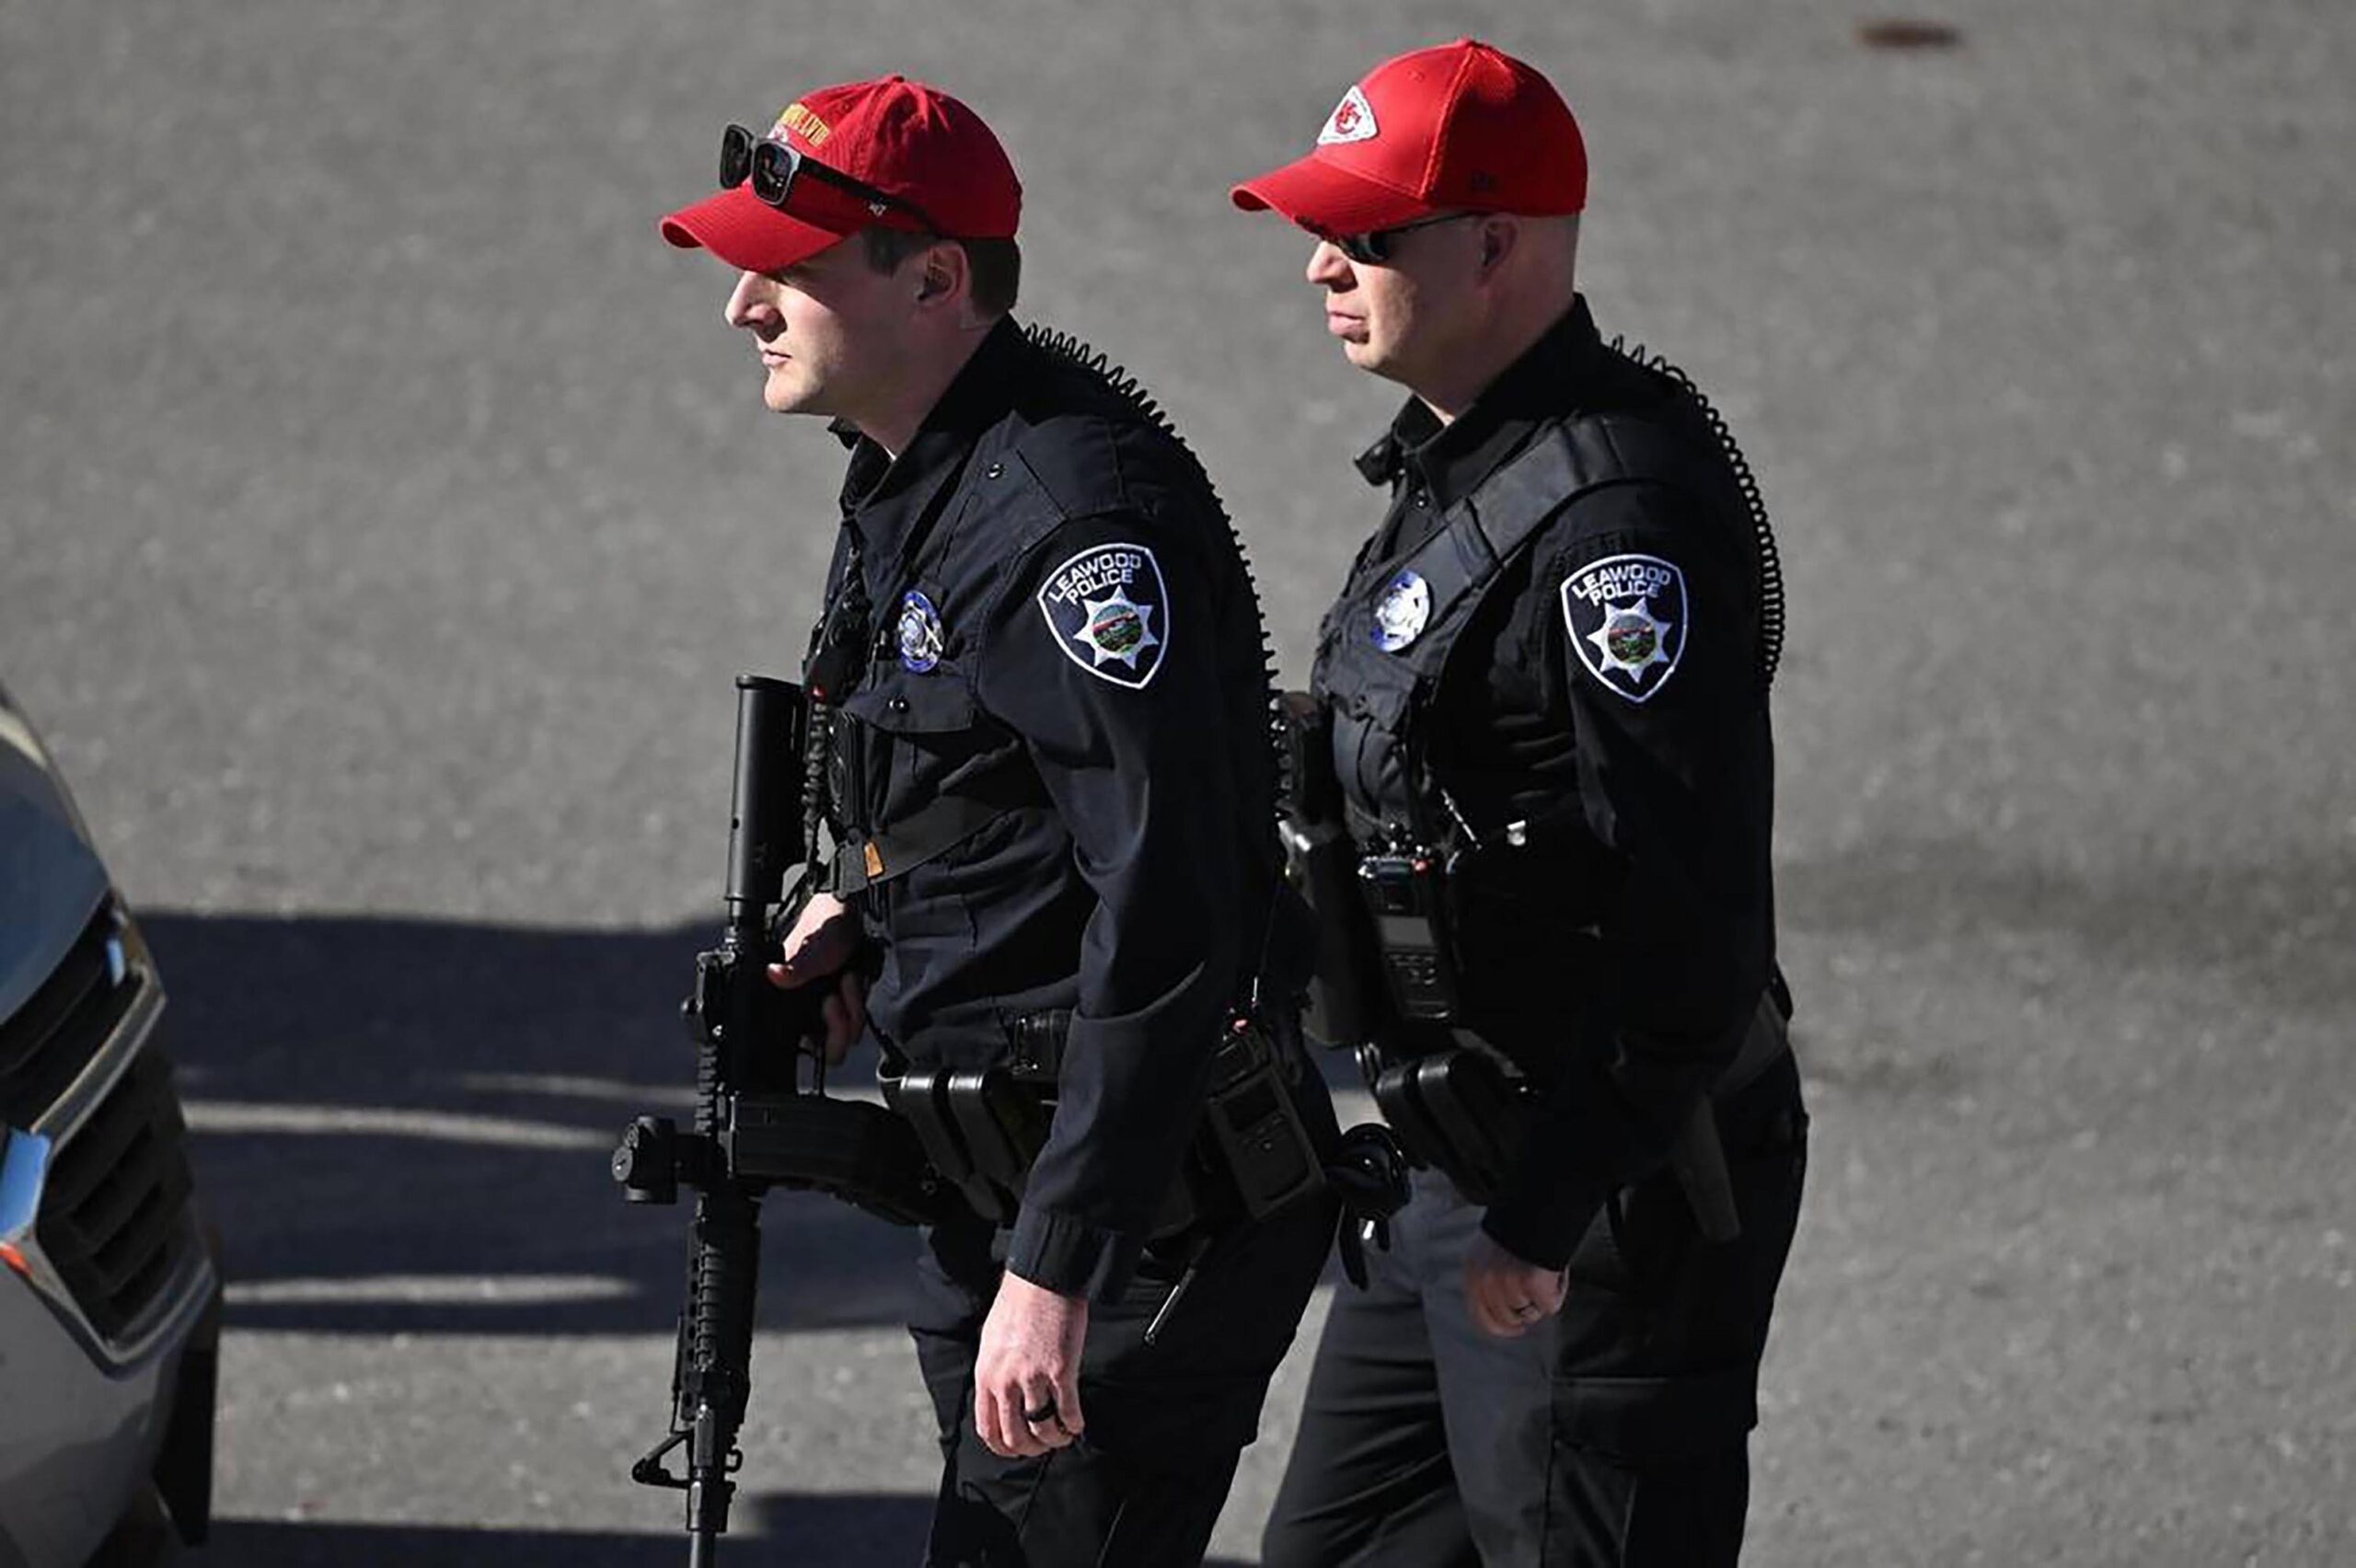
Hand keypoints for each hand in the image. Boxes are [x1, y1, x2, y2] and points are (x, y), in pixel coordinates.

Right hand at [765, 892, 866, 1062]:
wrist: (848, 911)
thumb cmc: (823, 927)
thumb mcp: (812, 951)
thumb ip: (795, 970)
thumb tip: (773, 974)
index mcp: (791, 1006)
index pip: (807, 1045)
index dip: (824, 1036)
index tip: (830, 1005)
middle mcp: (808, 1012)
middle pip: (831, 1045)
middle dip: (843, 1020)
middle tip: (841, 991)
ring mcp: (828, 1009)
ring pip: (847, 1032)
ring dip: (853, 1005)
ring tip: (848, 977)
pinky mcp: (845, 1003)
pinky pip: (857, 1017)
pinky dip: (859, 1000)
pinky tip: (854, 980)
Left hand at [973, 1270, 1088, 1459]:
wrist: (1042, 1279)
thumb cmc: (1018, 1306)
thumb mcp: (992, 1343)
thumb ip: (995, 1374)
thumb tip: (1001, 1400)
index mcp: (986, 1376)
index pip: (988, 1430)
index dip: (1004, 1447)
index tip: (1018, 1448)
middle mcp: (1005, 1382)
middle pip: (1016, 1437)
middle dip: (1032, 1448)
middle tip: (1044, 1444)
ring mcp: (1033, 1378)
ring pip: (1043, 1430)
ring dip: (1055, 1439)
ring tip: (1063, 1435)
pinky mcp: (1060, 1371)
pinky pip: (1068, 1412)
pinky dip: (1074, 1424)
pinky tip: (1077, 1424)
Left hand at [1464, 1229, 1567, 1337]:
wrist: (1537, 1206)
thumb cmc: (1520, 1228)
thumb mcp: (1491, 1253)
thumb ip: (1492, 1281)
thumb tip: (1509, 1310)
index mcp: (1473, 1272)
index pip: (1481, 1317)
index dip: (1501, 1327)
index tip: (1516, 1328)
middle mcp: (1485, 1281)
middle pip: (1508, 1319)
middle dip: (1526, 1311)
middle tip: (1538, 1294)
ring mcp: (1507, 1284)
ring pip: (1531, 1313)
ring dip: (1542, 1297)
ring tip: (1545, 1269)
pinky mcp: (1532, 1285)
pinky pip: (1550, 1305)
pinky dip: (1557, 1291)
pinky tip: (1555, 1270)